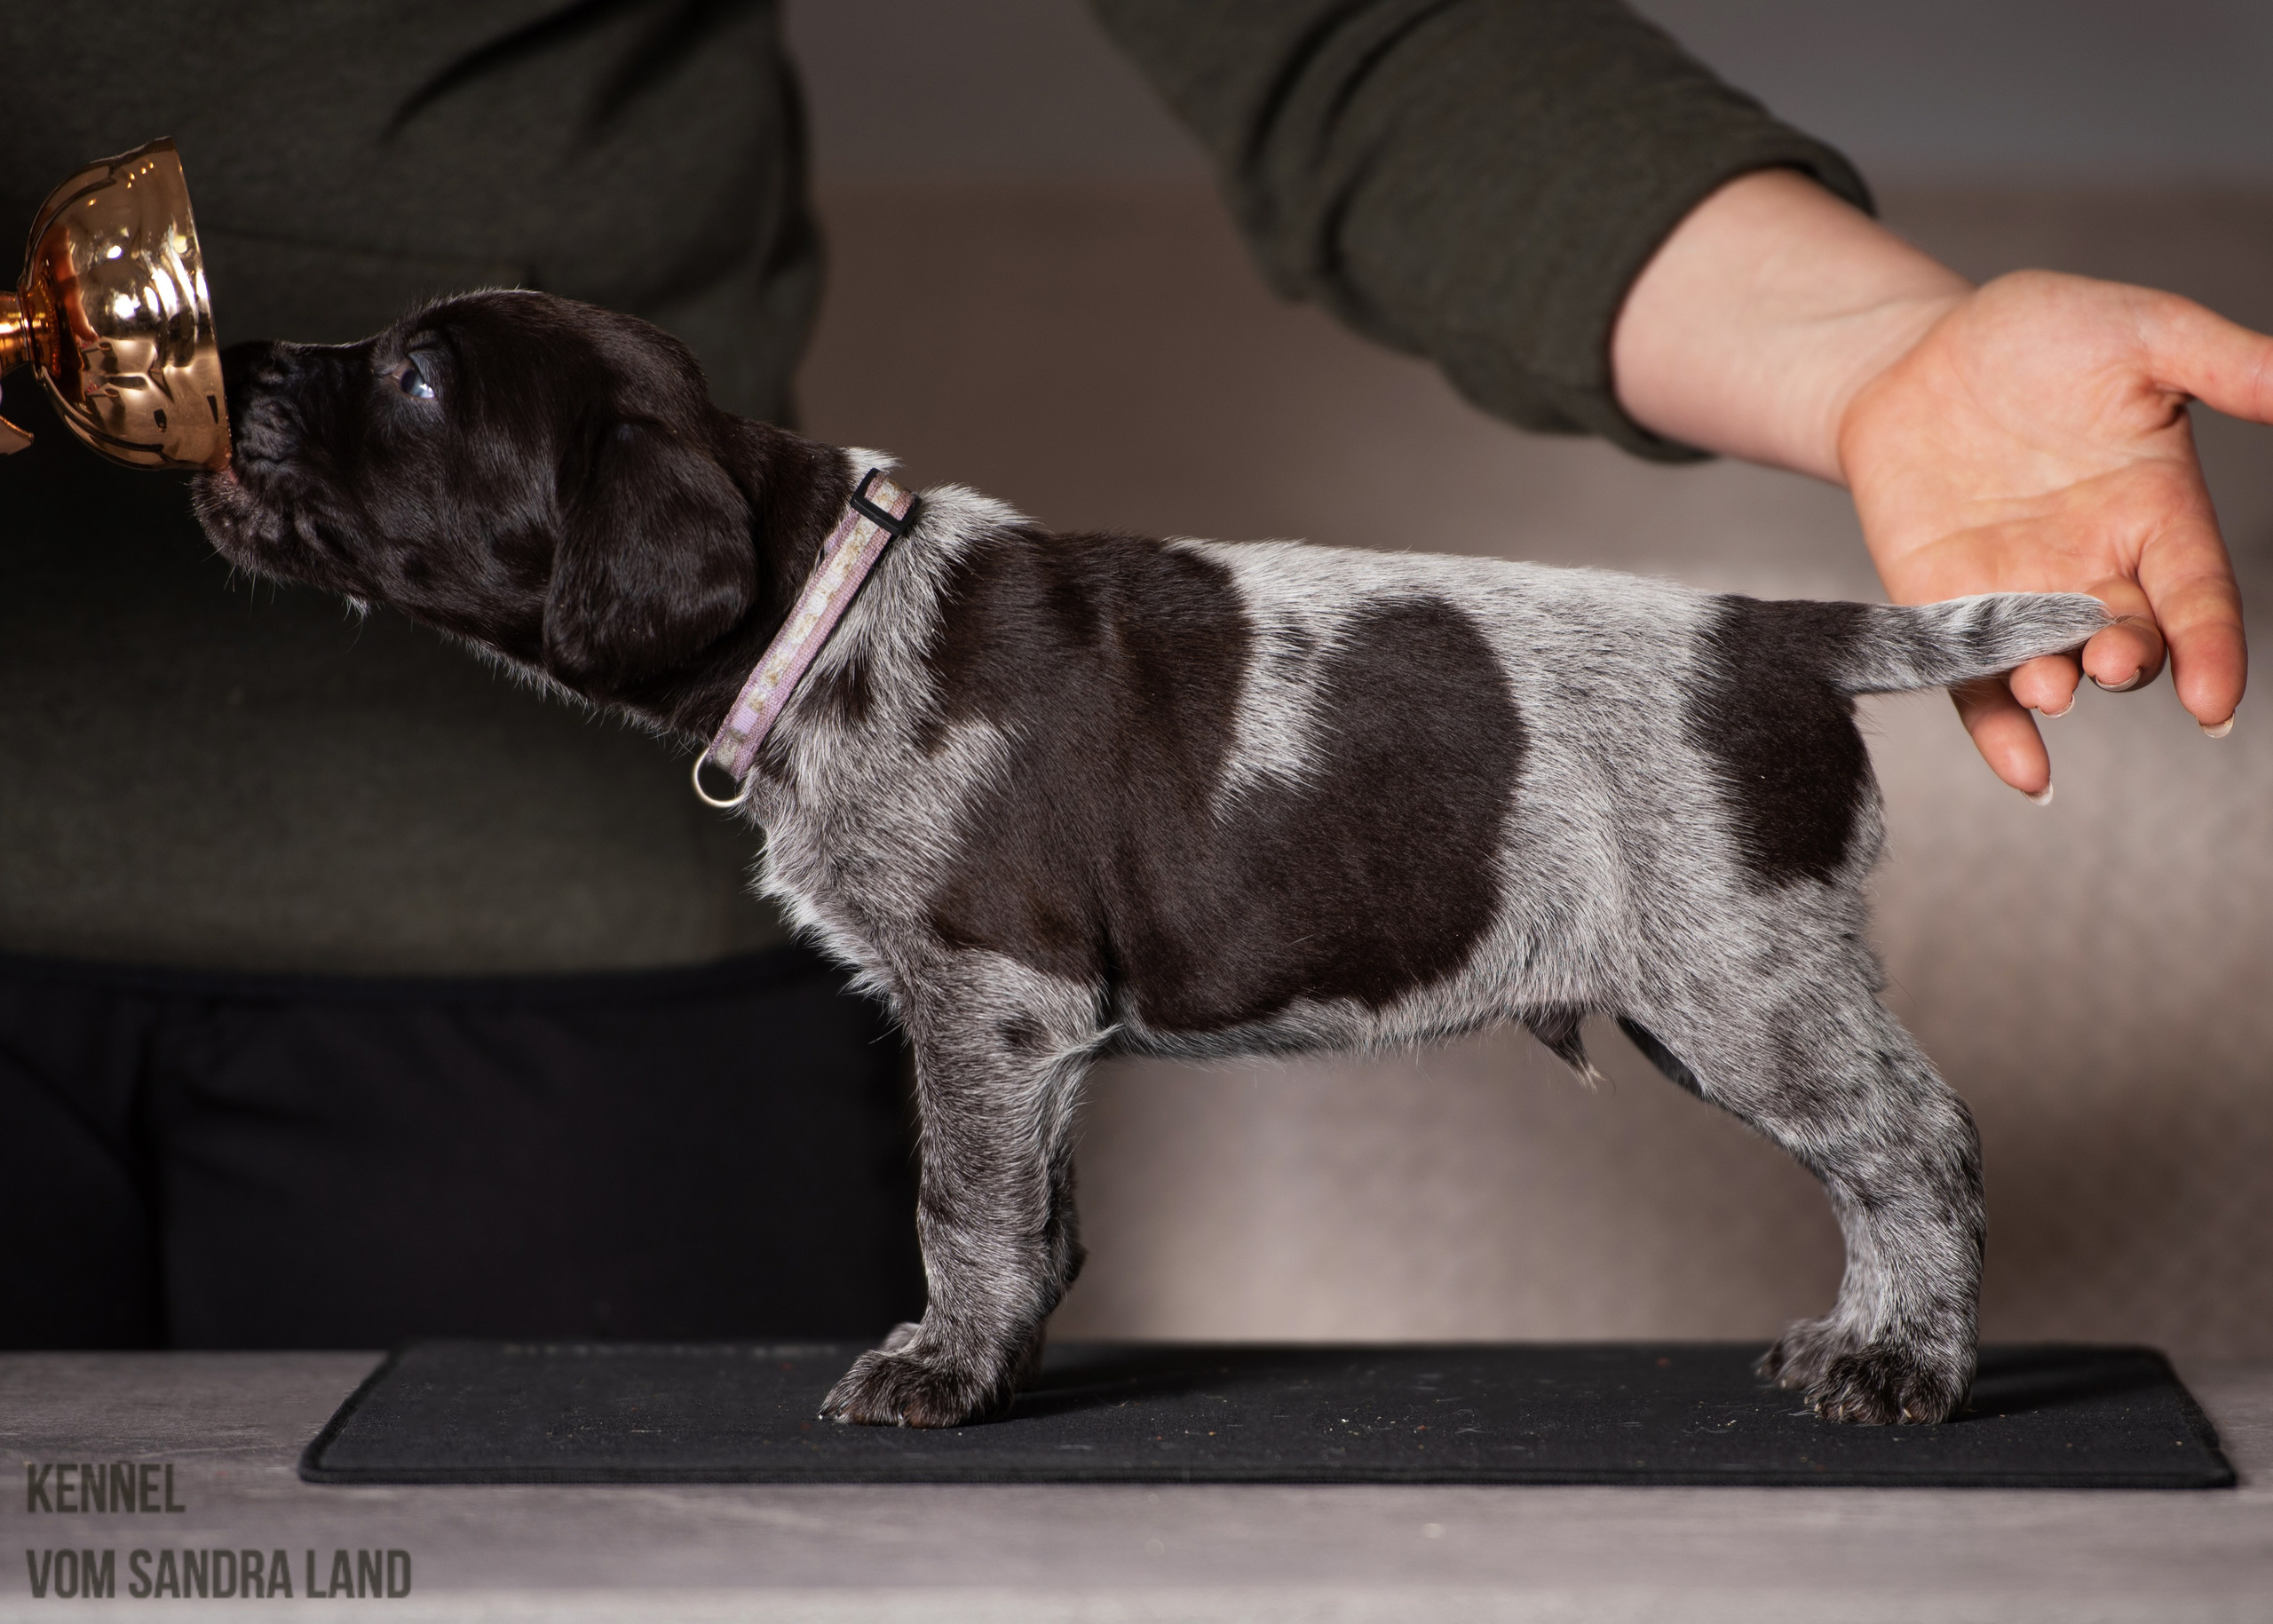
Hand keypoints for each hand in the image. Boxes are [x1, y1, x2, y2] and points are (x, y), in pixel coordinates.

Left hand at [1839, 271, 2250, 792]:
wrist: (1915, 351)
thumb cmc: (2034, 335)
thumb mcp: (2139, 333)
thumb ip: (2222, 366)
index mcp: (2155, 513)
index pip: (2199, 596)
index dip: (2212, 648)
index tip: (2213, 699)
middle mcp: (2094, 569)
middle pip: (2130, 639)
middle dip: (2129, 661)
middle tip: (2116, 659)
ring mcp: (2018, 594)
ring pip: (2052, 663)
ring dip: (2055, 687)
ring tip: (2051, 686)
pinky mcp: (1944, 607)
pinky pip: (1975, 680)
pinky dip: (1996, 727)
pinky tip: (2022, 770)